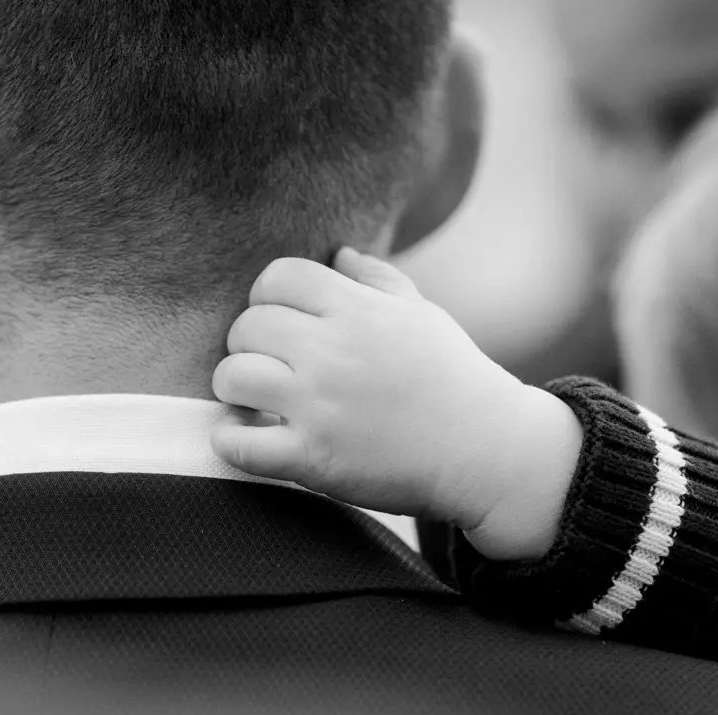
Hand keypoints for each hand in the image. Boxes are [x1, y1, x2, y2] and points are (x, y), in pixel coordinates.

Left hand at [210, 248, 582, 559]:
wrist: (487, 453)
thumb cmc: (453, 379)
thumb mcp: (422, 315)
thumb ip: (376, 280)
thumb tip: (339, 252)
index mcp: (359, 311)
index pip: (278, 277)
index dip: (269, 297)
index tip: (282, 324)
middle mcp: (334, 353)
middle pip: (247, 326)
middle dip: (251, 345)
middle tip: (271, 366)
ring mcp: (321, 407)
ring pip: (232, 378)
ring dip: (236, 390)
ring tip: (256, 402)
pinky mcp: (313, 459)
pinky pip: (238, 444)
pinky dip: (229, 441)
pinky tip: (245, 437)